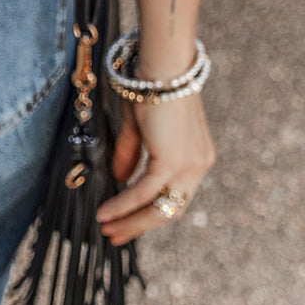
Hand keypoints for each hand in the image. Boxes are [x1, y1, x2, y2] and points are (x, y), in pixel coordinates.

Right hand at [95, 93, 215, 244]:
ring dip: (131, 220)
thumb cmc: (152, 88)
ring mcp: (189, 166)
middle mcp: (198, 166)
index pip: (176, 196)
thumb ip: (133, 155)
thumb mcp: (140, 127)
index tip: (127, 223)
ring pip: (159, 206)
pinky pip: (144, 191)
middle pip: (171, 210)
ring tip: (107, 228)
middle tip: (116, 236)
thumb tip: (120, 179)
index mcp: (196, 158)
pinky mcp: (173, 161)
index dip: (151, 212)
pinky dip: (123, 204)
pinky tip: (106, 212)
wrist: (163, 67)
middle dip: (141, 225)